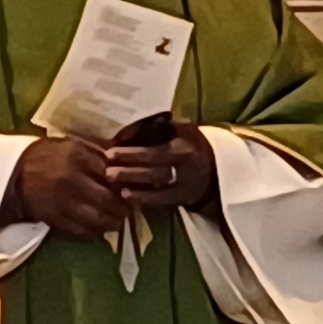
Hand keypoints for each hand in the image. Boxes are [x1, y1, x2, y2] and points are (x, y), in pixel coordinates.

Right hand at [5, 133, 127, 237]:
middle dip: (122, 207)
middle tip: (128, 210)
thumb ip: (97, 156)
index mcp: (77, 157)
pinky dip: (94, 232)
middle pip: (107, 199)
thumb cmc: (49, 158)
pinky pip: (80, 230)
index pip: (111, 174)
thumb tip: (122, 167)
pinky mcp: (55, 218)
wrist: (15, 174)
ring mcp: (63, 202)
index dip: (123, 185)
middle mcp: (71, 180)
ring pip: (96, 218)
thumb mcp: (72, 147)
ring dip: (112, 223)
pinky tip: (100, 230)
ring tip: (117, 222)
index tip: (130, 190)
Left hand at [102, 124, 216, 214]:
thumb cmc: (190, 144)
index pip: (155, 152)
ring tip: (112, 182)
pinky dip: (144, 199)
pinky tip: (126, 196)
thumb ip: (163, 125)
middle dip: (129, 170)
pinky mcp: (182, 199)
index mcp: (184, 147)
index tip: (111, 152)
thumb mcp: (183, 129)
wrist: (215, 168)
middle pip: (154, 170)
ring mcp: (184, 185)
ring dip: (134, 184)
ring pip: (157, 185)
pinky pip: (161, 201)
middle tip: (107, 171)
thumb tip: (135, 122)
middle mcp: (185, 167)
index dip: (133, 154)